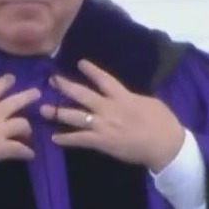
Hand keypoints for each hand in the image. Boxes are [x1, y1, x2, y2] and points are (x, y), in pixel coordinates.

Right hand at [0, 74, 39, 172]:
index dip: (5, 82)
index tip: (12, 78)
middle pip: (15, 102)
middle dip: (27, 97)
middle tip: (37, 93)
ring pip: (22, 124)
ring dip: (27, 128)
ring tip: (29, 131)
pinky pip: (18, 149)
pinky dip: (26, 152)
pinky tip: (30, 155)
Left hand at [40, 60, 184, 171]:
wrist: (166, 145)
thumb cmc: (163, 122)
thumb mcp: (149, 102)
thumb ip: (132, 97)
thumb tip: (123, 94)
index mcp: (123, 96)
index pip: (104, 79)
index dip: (91, 70)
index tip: (80, 63)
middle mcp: (110, 108)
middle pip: (83, 95)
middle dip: (66, 86)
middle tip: (51, 80)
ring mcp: (104, 125)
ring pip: (76, 116)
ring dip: (58, 112)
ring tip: (43, 109)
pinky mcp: (102, 142)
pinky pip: (80, 139)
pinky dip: (66, 139)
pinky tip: (54, 138)